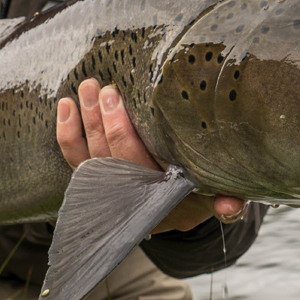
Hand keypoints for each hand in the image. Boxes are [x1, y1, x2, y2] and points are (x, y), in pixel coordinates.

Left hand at [55, 79, 245, 233]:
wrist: (175, 212)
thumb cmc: (198, 197)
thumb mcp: (213, 201)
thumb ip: (225, 202)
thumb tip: (234, 204)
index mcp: (158, 198)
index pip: (134, 166)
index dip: (120, 133)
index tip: (116, 100)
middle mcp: (129, 197)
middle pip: (108, 157)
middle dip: (103, 120)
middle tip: (103, 87)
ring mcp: (108, 189)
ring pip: (88, 157)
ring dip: (84, 121)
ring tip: (86, 87)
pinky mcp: (93, 180)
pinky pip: (74, 159)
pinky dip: (67, 133)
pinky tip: (65, 106)